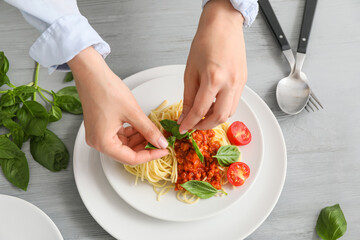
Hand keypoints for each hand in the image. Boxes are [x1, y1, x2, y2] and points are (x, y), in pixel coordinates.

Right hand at [68, 47, 168, 164]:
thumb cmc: (106, 90)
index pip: (131, 159)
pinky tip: (142, 126)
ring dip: (139, 139)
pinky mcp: (100, 127)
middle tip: (160, 141)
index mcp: (102, 143)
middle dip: (145, 147)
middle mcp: (97, 142)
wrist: (91, 73)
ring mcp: (98, 135)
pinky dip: (132, 133)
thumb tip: (160, 143)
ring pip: (124, 145)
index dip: (150, 155)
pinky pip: (119, 135)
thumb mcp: (133, 113)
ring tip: (153, 132)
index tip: (163, 150)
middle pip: (126, 153)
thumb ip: (149, 130)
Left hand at [178, 0, 246, 132]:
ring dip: (215, 118)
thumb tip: (185, 115)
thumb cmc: (206, 42)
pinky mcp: (244, 81)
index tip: (183, 128)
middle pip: (220, 117)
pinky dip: (223, 108)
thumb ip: (188, 96)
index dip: (189, 123)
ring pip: (230, 112)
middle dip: (205, 126)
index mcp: (214, 78)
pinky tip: (213, 104)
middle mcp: (230, 82)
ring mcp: (240, 82)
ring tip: (203, 114)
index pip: (200, 110)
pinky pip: (235, 101)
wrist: (223, 25)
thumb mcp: (190, 70)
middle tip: (194, 125)